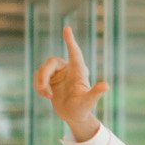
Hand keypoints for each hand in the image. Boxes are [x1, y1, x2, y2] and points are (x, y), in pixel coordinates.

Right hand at [33, 22, 108, 142]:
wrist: (74, 116)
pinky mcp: (50, 79)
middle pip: (51, 62)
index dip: (70, 41)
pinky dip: (38, 86)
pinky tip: (45, 96)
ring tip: (47, 97)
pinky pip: (38, 76)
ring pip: (42, 70)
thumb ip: (95, 93)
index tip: (67, 28)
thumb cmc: (83, 109)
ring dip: (41, 84)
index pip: (74, 52)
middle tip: (46, 94)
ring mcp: (58, 73)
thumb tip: (106, 86)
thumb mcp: (88, 102)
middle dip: (44, 77)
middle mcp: (68, 69)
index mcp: (78, 70)